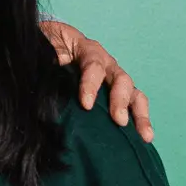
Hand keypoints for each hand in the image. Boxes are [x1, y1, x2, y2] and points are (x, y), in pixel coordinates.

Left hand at [40, 20, 153, 141]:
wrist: (46, 45)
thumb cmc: (45, 47)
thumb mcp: (42, 47)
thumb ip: (44, 60)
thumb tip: (41, 76)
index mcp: (85, 49)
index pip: (93, 65)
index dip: (91, 84)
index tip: (86, 105)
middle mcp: (105, 63)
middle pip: (120, 79)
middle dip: (121, 100)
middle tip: (119, 120)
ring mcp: (112, 79)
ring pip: (133, 93)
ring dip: (139, 115)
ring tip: (144, 135)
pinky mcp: (114, 95)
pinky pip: (133, 105)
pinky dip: (139, 122)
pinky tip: (143, 140)